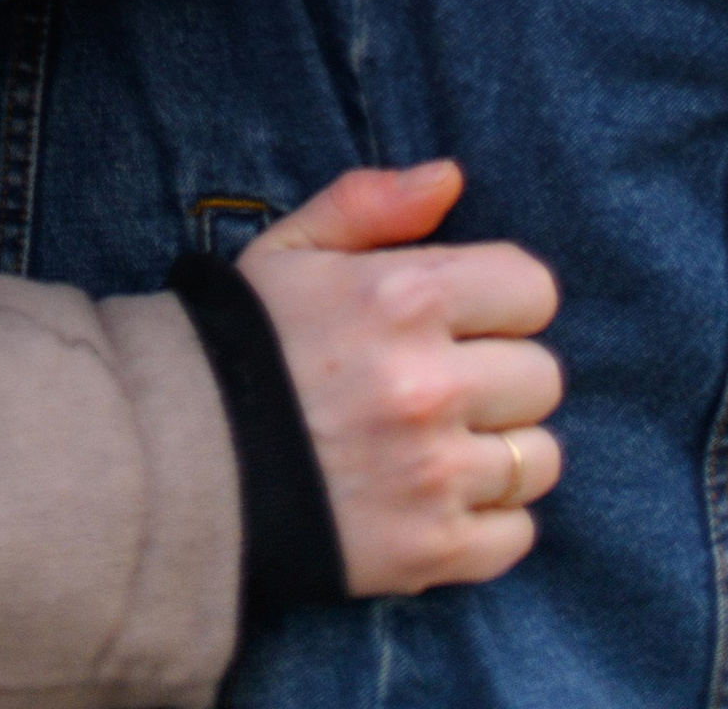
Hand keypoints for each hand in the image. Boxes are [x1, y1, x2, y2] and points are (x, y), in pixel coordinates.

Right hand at [242, 162, 561, 594]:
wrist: (184, 459)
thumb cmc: (247, 341)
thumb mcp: (293, 248)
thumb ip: (372, 202)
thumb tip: (452, 177)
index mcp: (404, 297)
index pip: (533, 288)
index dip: (501, 298)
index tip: (464, 315)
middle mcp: (430, 386)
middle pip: (542, 375)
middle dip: (500, 372)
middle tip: (443, 380)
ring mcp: (436, 475)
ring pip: (538, 458)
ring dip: (500, 448)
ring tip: (439, 441)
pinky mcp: (434, 550)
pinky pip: (518, 532)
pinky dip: (487, 519)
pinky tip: (434, 495)